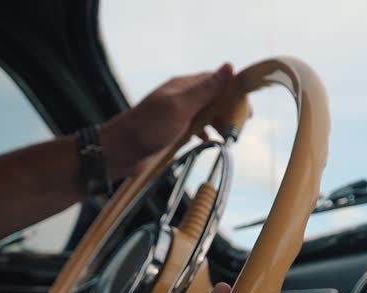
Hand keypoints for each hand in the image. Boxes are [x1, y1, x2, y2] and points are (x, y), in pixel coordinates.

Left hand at [100, 64, 233, 179]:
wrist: (119, 151)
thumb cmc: (147, 128)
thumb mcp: (180, 107)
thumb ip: (205, 90)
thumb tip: (229, 67)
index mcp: (183, 87)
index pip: (216, 81)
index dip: (234, 93)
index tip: (246, 110)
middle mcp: (181, 97)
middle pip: (214, 98)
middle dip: (229, 110)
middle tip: (238, 128)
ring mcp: (177, 114)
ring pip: (207, 114)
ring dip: (220, 123)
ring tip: (228, 137)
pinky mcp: (173, 130)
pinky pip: (197, 128)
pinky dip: (207, 133)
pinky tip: (210, 142)